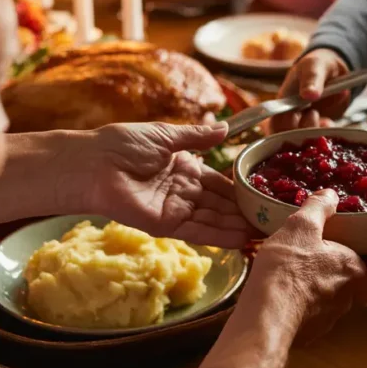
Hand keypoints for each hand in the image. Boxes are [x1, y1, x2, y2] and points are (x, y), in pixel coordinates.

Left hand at [64, 122, 251, 247]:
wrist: (93, 164)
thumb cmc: (122, 144)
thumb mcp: (166, 136)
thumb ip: (197, 137)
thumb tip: (225, 128)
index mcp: (184, 168)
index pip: (219, 182)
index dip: (240, 190)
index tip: (263, 196)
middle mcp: (182, 191)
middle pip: (220, 204)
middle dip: (244, 212)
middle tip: (273, 220)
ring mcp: (174, 210)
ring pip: (212, 219)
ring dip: (237, 226)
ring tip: (265, 233)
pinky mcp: (165, 225)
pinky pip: (196, 231)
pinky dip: (219, 236)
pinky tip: (241, 240)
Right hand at [248, 189, 366, 340]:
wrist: (267, 314)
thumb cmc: (289, 265)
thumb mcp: (301, 226)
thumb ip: (318, 208)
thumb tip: (331, 194)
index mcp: (353, 272)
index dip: (358, 273)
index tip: (343, 266)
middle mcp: (346, 300)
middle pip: (347, 292)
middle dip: (332, 282)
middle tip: (311, 267)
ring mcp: (327, 323)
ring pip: (326, 307)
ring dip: (312, 297)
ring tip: (289, 282)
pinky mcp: (307, 337)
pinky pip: (305, 322)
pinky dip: (296, 312)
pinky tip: (278, 301)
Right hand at [270, 49, 349, 131]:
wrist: (335, 71)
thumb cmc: (318, 65)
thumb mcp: (315, 66)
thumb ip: (311, 78)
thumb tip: (309, 94)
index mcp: (283, 103)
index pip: (274, 123)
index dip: (282, 127)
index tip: (296, 116)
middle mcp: (292, 117)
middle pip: (287, 138)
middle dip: (300, 133)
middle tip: (313, 114)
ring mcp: (306, 124)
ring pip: (304, 141)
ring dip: (314, 135)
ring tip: (323, 119)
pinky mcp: (320, 128)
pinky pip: (321, 138)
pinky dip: (325, 134)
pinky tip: (329, 124)